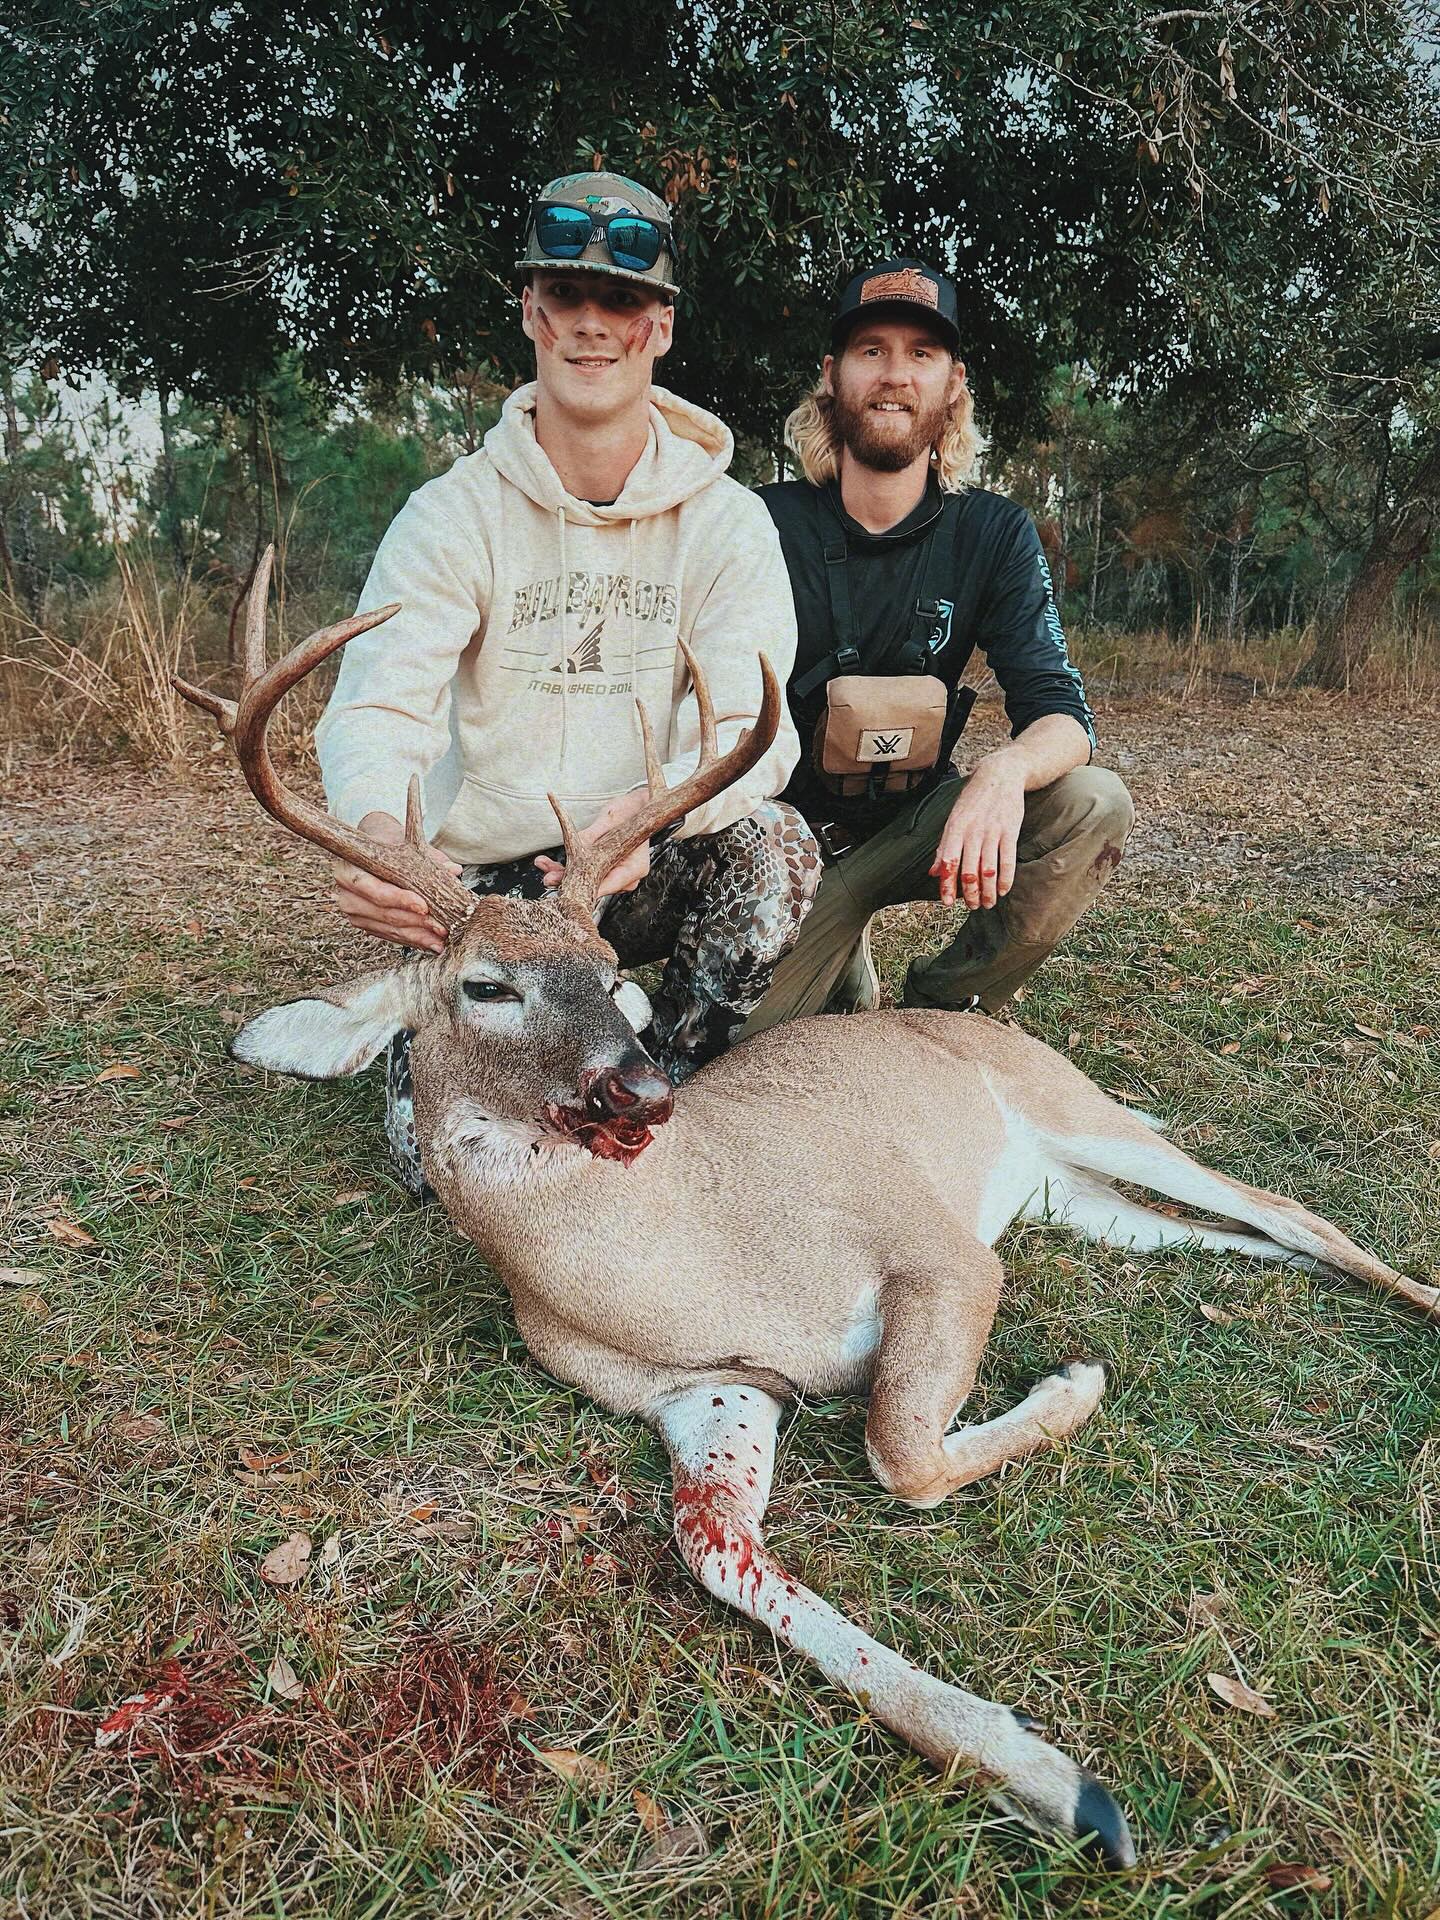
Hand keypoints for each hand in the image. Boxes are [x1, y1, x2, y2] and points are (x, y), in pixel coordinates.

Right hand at [330, 810, 463, 952]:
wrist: (371, 852)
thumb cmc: (387, 845)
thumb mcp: (406, 846)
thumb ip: (430, 859)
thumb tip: (454, 870)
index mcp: (350, 871)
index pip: (377, 890)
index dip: (402, 901)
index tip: (425, 907)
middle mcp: (347, 894)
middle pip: (385, 913)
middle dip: (416, 922)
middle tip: (441, 927)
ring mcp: (353, 912)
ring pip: (388, 928)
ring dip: (417, 936)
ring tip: (440, 938)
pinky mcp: (363, 924)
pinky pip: (389, 935)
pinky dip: (411, 939)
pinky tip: (430, 942)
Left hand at [535, 789, 653, 895]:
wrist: (635, 807)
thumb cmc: (629, 812)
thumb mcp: (609, 821)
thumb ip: (592, 838)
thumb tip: (574, 850)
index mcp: (635, 867)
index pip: (610, 885)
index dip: (588, 890)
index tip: (569, 891)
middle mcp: (626, 877)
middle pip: (595, 886)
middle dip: (569, 881)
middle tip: (549, 878)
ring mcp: (615, 875)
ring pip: (588, 882)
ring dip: (564, 875)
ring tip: (543, 865)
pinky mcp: (604, 871)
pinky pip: (586, 874)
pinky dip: (568, 870)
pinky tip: (549, 865)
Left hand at [929, 753, 1025, 910]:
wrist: (1000, 775)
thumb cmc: (974, 800)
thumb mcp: (954, 819)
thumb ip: (944, 847)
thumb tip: (934, 873)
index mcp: (955, 829)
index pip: (948, 863)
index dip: (947, 885)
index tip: (947, 903)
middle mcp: (972, 831)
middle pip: (969, 870)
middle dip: (970, 894)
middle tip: (972, 906)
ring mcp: (992, 831)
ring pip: (988, 869)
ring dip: (988, 891)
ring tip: (987, 904)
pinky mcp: (1010, 830)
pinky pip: (1008, 860)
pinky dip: (1006, 879)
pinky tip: (1003, 890)